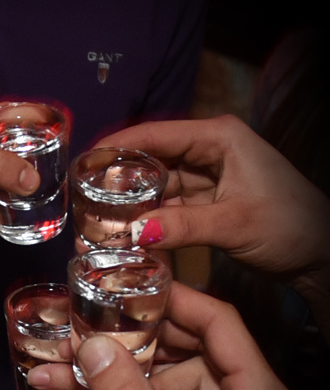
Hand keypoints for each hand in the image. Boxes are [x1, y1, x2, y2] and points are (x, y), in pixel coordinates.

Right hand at [97, 114, 329, 290]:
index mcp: (219, 137)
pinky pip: (170, 207)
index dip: (117, 146)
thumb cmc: (291, 225)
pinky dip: (151, 220)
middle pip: (152, 159)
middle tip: (83, 198)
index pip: (156, 134)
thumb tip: (132, 233)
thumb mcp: (235, 223)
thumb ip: (183, 226)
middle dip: (119, 180)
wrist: (320, 254)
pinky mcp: (208, 201)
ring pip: (158, 186)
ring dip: (132, 204)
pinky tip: (128, 233)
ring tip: (99, 220)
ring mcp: (208, 176)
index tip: (82, 162)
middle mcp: (209, 150)